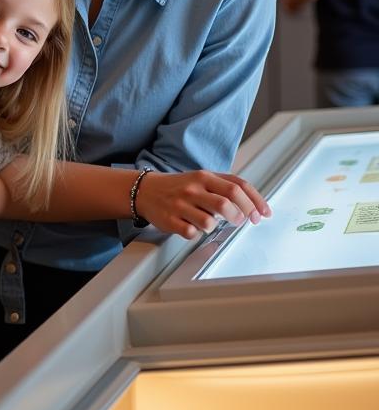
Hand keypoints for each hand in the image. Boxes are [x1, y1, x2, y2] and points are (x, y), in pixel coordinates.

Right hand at [135, 170, 271, 239]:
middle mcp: (193, 188)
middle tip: (242, 221)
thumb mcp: (201, 179)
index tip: (263, 214)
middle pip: (227, 203)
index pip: (237, 186)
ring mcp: (181, 204)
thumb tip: (253, 205)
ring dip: (215, 225)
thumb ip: (225, 187)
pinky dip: (196, 233)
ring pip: (210, 221)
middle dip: (240, 215)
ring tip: (210, 222)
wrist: (145, 191)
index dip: (255, 201)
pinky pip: (192, 232)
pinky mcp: (171, 220)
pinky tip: (192, 226)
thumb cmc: (179, 187)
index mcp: (204, 176)